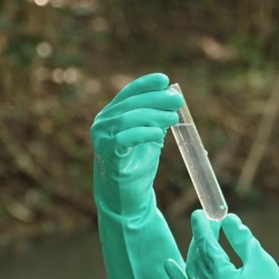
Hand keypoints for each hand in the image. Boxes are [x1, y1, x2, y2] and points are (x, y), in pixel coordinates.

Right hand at [90, 73, 183, 213]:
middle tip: (177, 101)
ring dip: (153, 115)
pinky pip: (124, 138)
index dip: (146, 84)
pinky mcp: (107, 154)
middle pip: (130, 104)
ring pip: (128, 119)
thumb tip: (172, 98)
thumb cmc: (137, 165)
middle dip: (156, 100)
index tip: (165, 80)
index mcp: (111, 115)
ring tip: (173, 118)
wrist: (126, 197)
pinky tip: (158, 134)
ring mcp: (101, 138)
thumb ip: (155, 118)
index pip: (128, 93)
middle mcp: (102, 123)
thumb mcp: (148, 136)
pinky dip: (143, 133)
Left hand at [164, 211, 278, 278]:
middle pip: (199, 254)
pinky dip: (178, 276)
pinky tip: (169, 263)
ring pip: (193, 267)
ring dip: (197, 250)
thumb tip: (228, 219)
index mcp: (221, 277)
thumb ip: (241, 239)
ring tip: (207, 236)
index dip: (203, 227)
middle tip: (213, 222)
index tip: (201, 212)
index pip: (206, 245)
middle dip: (204, 236)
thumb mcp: (260, 260)